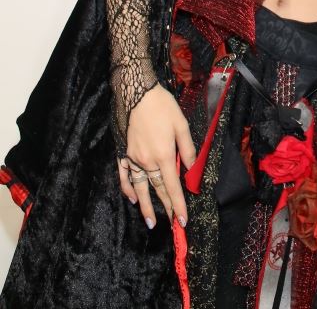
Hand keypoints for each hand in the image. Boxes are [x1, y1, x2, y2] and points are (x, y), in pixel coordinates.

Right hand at [116, 83, 196, 229]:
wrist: (137, 93)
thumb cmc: (163, 106)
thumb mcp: (181, 124)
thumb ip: (187, 149)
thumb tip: (191, 169)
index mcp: (164, 155)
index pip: (173, 187)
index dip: (178, 205)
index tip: (182, 221)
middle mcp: (147, 161)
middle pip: (158, 189)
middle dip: (166, 207)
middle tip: (172, 225)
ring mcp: (133, 158)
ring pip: (141, 187)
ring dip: (146, 206)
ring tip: (151, 222)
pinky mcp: (124, 153)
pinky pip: (124, 176)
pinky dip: (128, 188)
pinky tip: (132, 198)